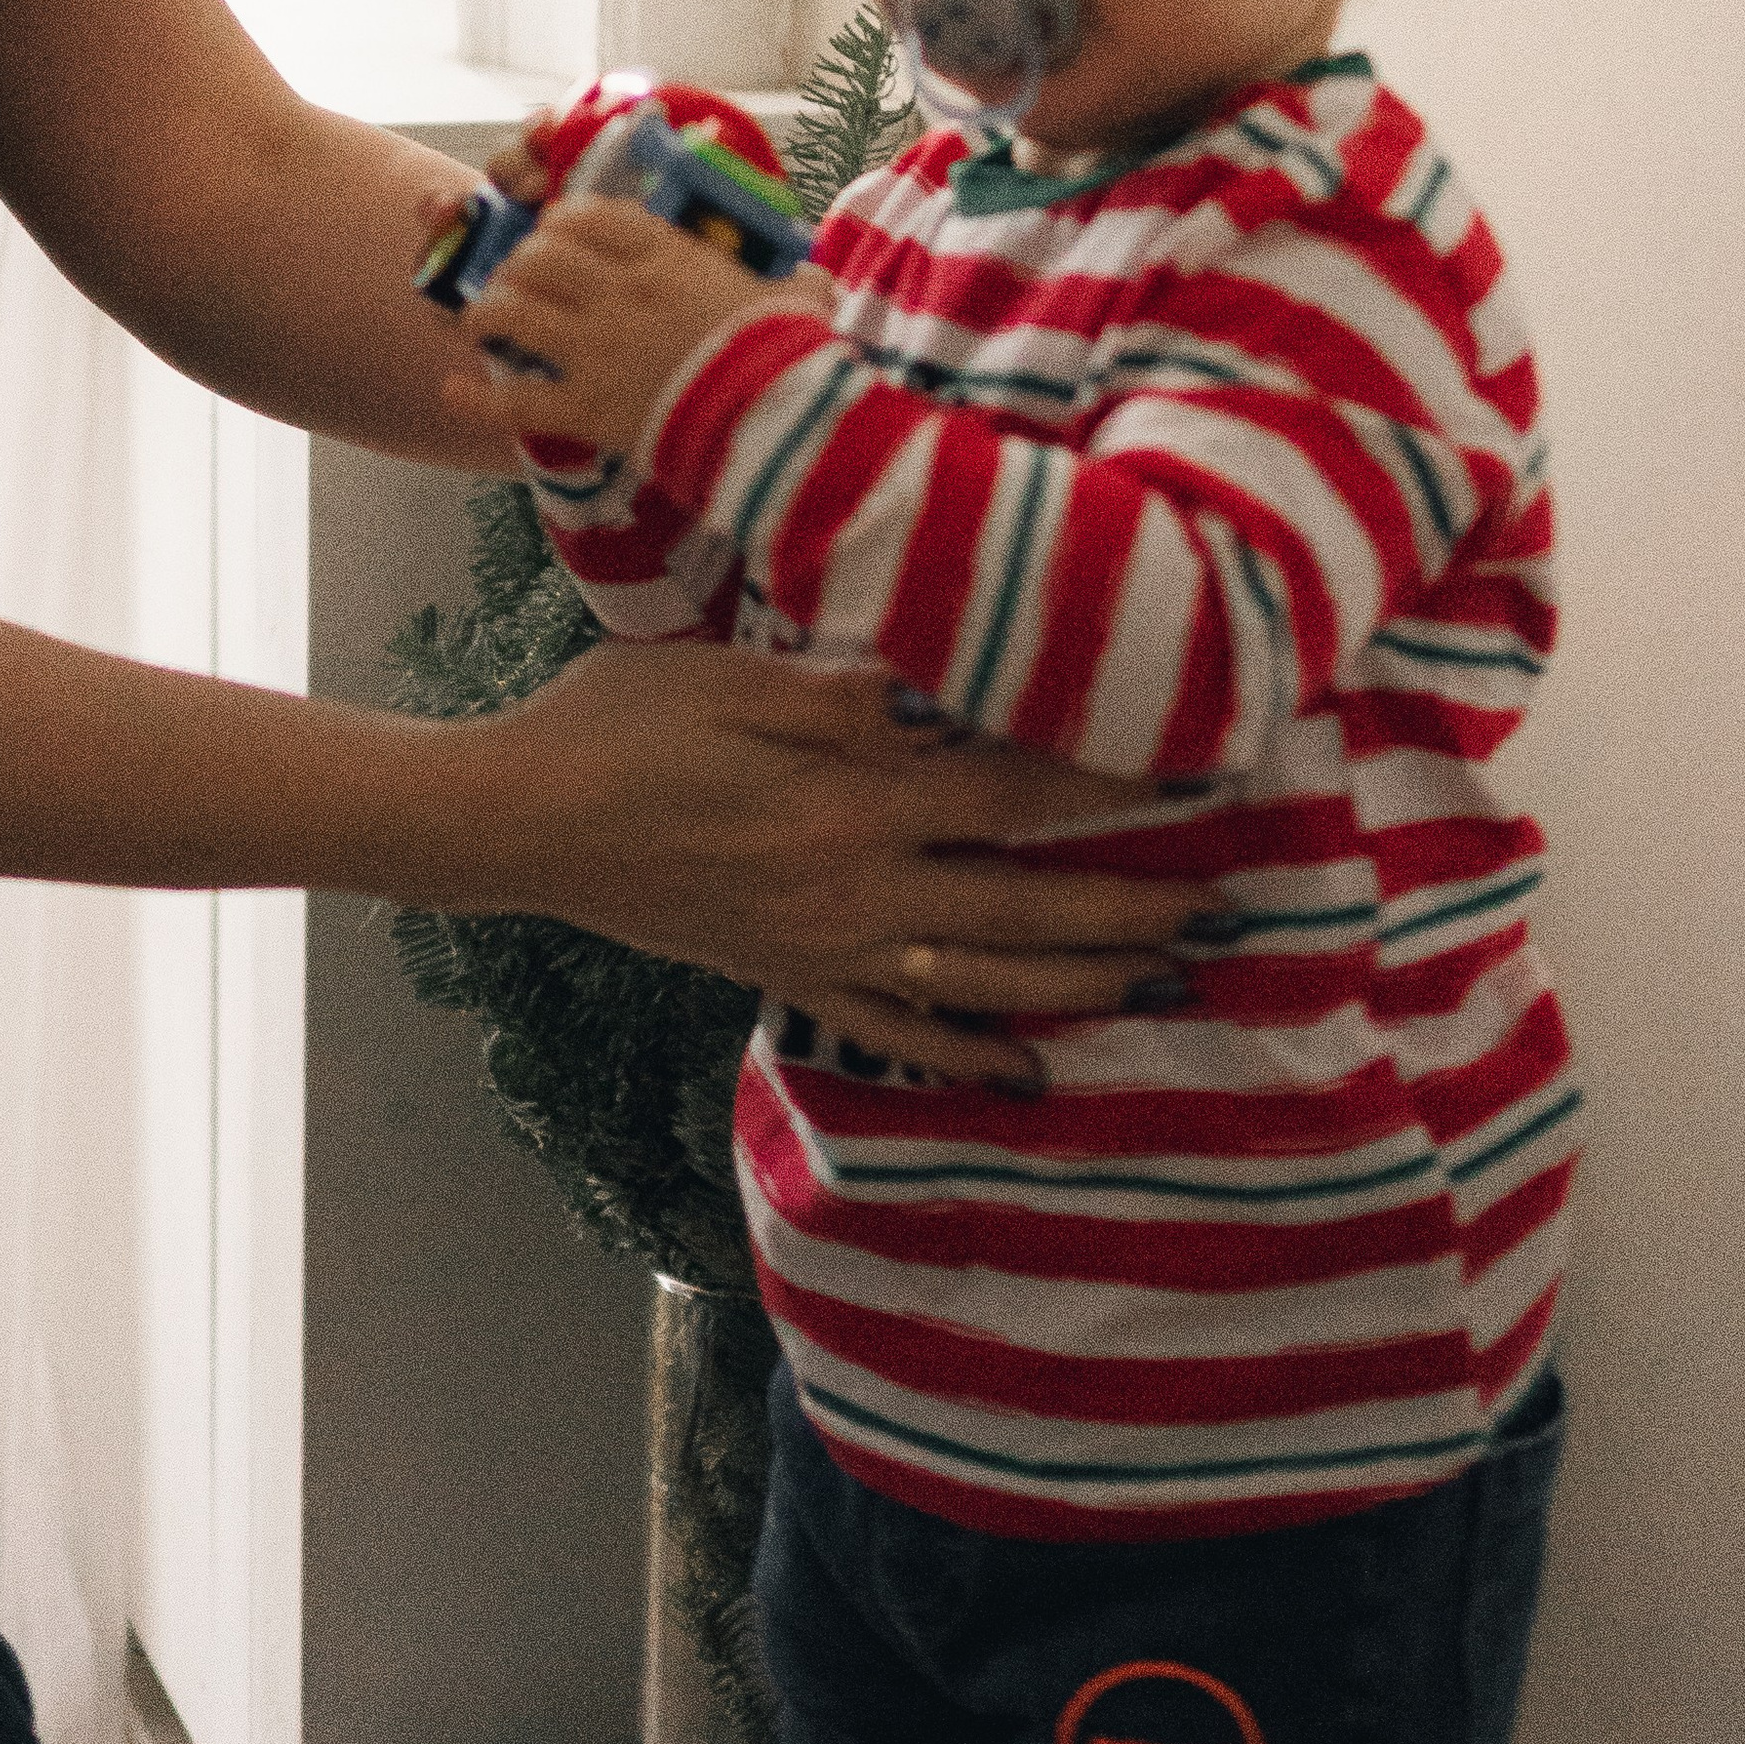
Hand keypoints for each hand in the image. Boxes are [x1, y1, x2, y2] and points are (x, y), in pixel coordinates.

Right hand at [472, 638, 1199, 1087]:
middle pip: (1024, 906)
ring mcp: (822, 946)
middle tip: (1227, 899)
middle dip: (1131, 904)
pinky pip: (897, 1031)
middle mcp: (854, 889)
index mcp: (850, 800)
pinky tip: (1033, 1070)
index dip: (1111, 785)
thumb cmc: (619, 720)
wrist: (517, 819)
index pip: (1015, 793)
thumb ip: (846, 689)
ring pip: (982, 982)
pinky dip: (970, 1056)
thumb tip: (949, 689)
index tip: (1196, 773)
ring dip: (1080, 982)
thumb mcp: (732, 673)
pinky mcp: (785, 976)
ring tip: (1166, 976)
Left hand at [473, 197, 817, 449]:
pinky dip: (477, 398)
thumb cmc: (791, 357)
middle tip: (515, 277)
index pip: (593, 215)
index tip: (559, 230)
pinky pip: (513, 399)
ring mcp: (596, 349)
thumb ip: (797, 286)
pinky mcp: (585, 408)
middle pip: (540, 256)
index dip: (564, 219)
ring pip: (514, 311)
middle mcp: (621, 293)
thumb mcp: (798, 303)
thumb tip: (819, 284)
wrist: (777, 423)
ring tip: (482, 320)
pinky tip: (453, 392)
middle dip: (518, 261)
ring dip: (489, 312)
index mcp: (668, 258)